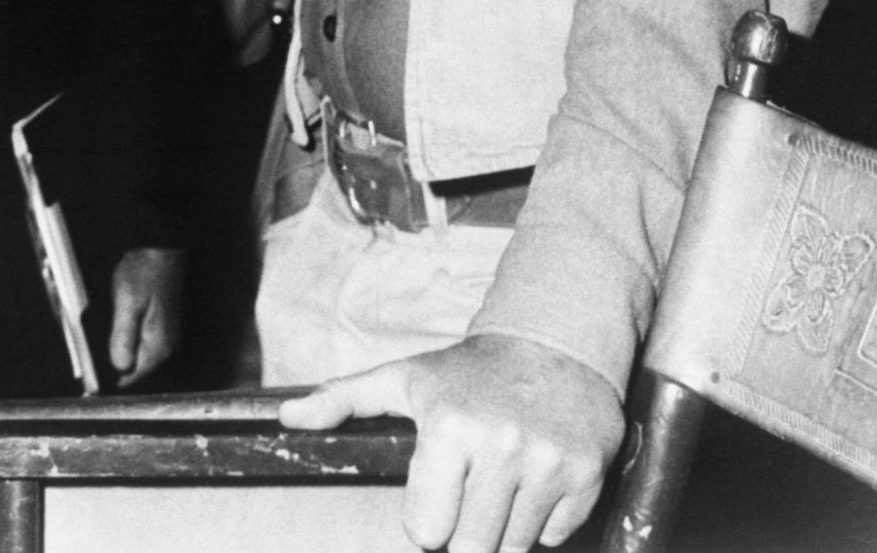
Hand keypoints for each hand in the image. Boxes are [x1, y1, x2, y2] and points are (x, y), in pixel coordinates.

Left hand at [108, 245, 183, 383]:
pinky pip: (138, 341)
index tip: (91, 373)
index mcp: (158, 345)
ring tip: (105, 330)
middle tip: (95, 346)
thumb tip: (118, 367)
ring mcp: (163, 335)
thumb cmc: (145, 271)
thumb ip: (123, 338)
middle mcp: (164, 345)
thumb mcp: (127, 303)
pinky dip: (124, 335)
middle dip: (112, 360)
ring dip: (118, 347)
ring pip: (135, 355)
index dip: (109, 377)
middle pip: (133, 368)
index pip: (131, 378)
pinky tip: (116, 321)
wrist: (159, 248)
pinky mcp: (159, 324)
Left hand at [279, 333, 622, 551]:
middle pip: (470, 548)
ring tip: (498, 485)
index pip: (425, 530)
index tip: (434, 495)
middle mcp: (500, 446)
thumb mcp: (404, 378)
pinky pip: (555, 537)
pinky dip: (542, 522)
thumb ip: (342, 400)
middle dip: (462, 532)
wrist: (553, 344)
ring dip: (501, 529)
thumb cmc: (468, 371)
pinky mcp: (588, 476)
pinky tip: (533, 482)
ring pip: (513, 549)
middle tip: (467, 495)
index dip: (426, 519)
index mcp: (448, 427)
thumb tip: (288, 418)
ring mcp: (548, 463)